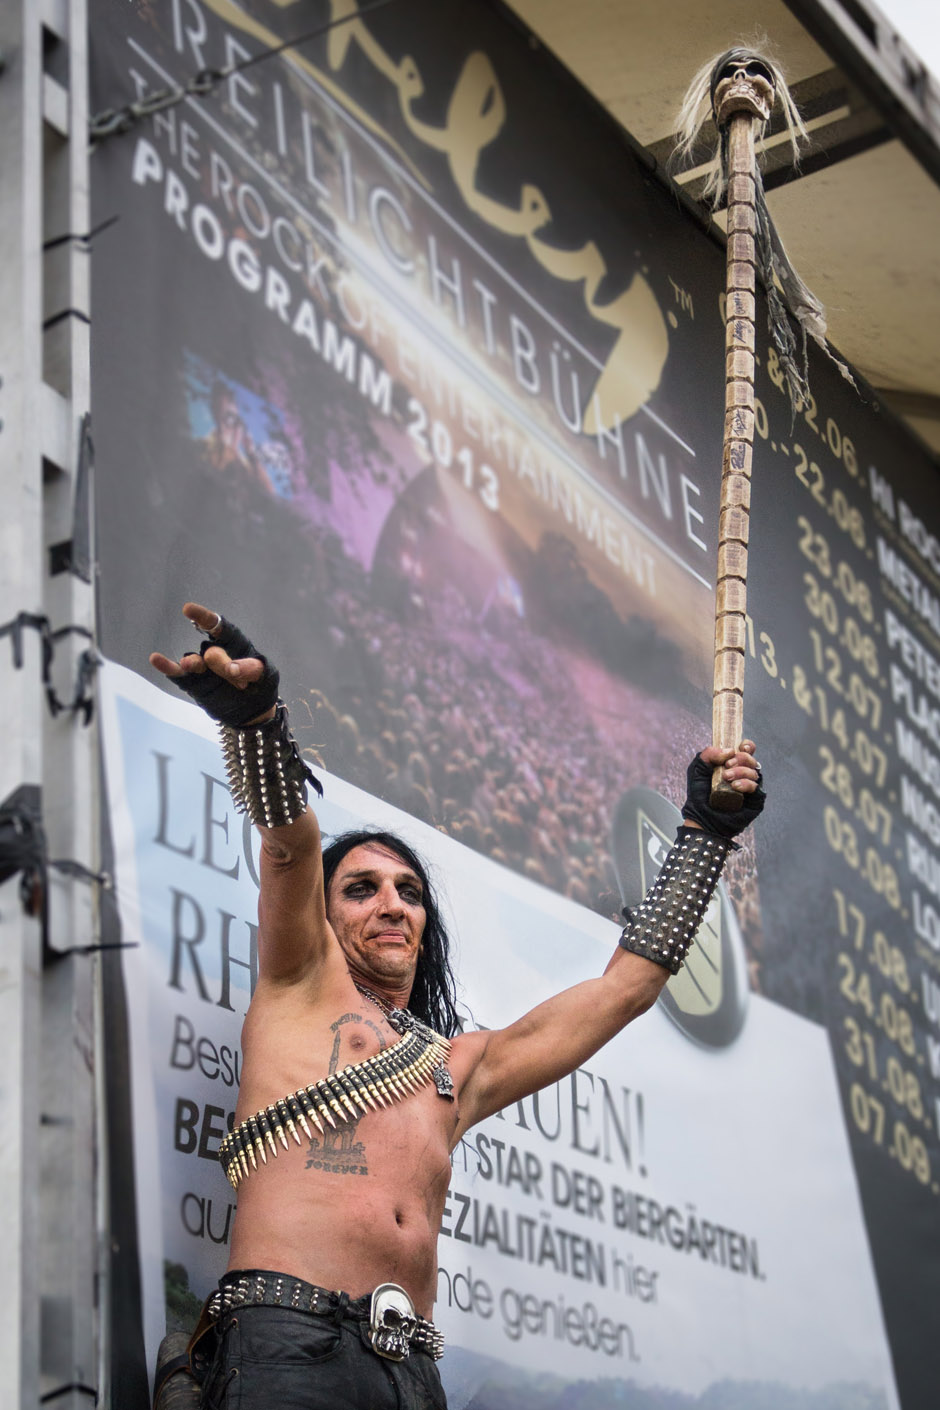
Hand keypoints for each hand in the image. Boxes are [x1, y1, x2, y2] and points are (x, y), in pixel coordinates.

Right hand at [149, 603, 277, 725]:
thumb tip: (232, 667)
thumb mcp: (265, 675)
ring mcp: (202, 668)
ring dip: (191, 664)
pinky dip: (167, 667)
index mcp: (233, 643)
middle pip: (212, 651)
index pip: (218, 626)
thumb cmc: (261, 684)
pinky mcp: (194, 684)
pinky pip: (178, 675)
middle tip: (231, 673)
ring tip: (190, 664)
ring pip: (192, 662)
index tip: (187, 610)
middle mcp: (215, 652)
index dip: (203, 617)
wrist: (252, 709)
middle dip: (220, 662)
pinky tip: (156, 659)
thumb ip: (251, 669)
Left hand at [682, 740, 764, 837]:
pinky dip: (746, 784)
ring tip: (727, 778)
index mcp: (732, 763)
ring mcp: (749, 786)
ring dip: (740, 772)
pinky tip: (735, 787)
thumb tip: (730, 751)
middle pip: (751, 759)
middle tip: (727, 766)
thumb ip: (709, 754)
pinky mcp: (754, 799)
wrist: (701, 816)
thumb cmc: (699, 793)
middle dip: (740, 759)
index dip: (747, 745)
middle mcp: (743, 773)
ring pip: (754, 772)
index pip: (747, 749)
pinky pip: (755, 787)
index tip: (740, 747)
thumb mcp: (697, 769)